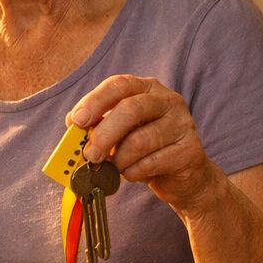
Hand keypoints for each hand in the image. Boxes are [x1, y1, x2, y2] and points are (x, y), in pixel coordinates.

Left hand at [68, 75, 223, 216]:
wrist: (182, 177)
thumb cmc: (144, 150)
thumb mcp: (119, 133)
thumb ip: (98, 125)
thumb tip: (73, 125)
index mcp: (147, 88)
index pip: (119, 85)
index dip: (95, 101)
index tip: (77, 121)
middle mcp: (167, 100)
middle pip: (131, 109)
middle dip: (104, 134)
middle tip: (90, 155)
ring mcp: (183, 124)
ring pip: (141, 140)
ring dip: (119, 159)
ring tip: (114, 168)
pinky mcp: (190, 150)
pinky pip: (153, 162)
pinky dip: (134, 172)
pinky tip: (132, 174)